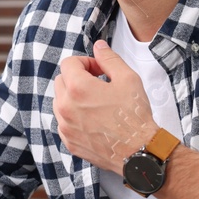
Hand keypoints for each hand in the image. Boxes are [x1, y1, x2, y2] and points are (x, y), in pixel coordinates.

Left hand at [51, 41, 157, 174]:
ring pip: (60, 102)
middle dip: (77, 78)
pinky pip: (64, 122)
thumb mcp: (128, 78)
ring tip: (96, 103)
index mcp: (77, 88)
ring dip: (73, 97)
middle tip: (98, 84)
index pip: (68, 63)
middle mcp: (65, 107)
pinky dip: (74, 117)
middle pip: (61, 81)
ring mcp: (65, 126)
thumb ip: (109, 59)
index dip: (85, 62)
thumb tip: (99, 47)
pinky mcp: (69, 142)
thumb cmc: (135, 116)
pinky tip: (93, 120)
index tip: (99, 71)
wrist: (139, 151)